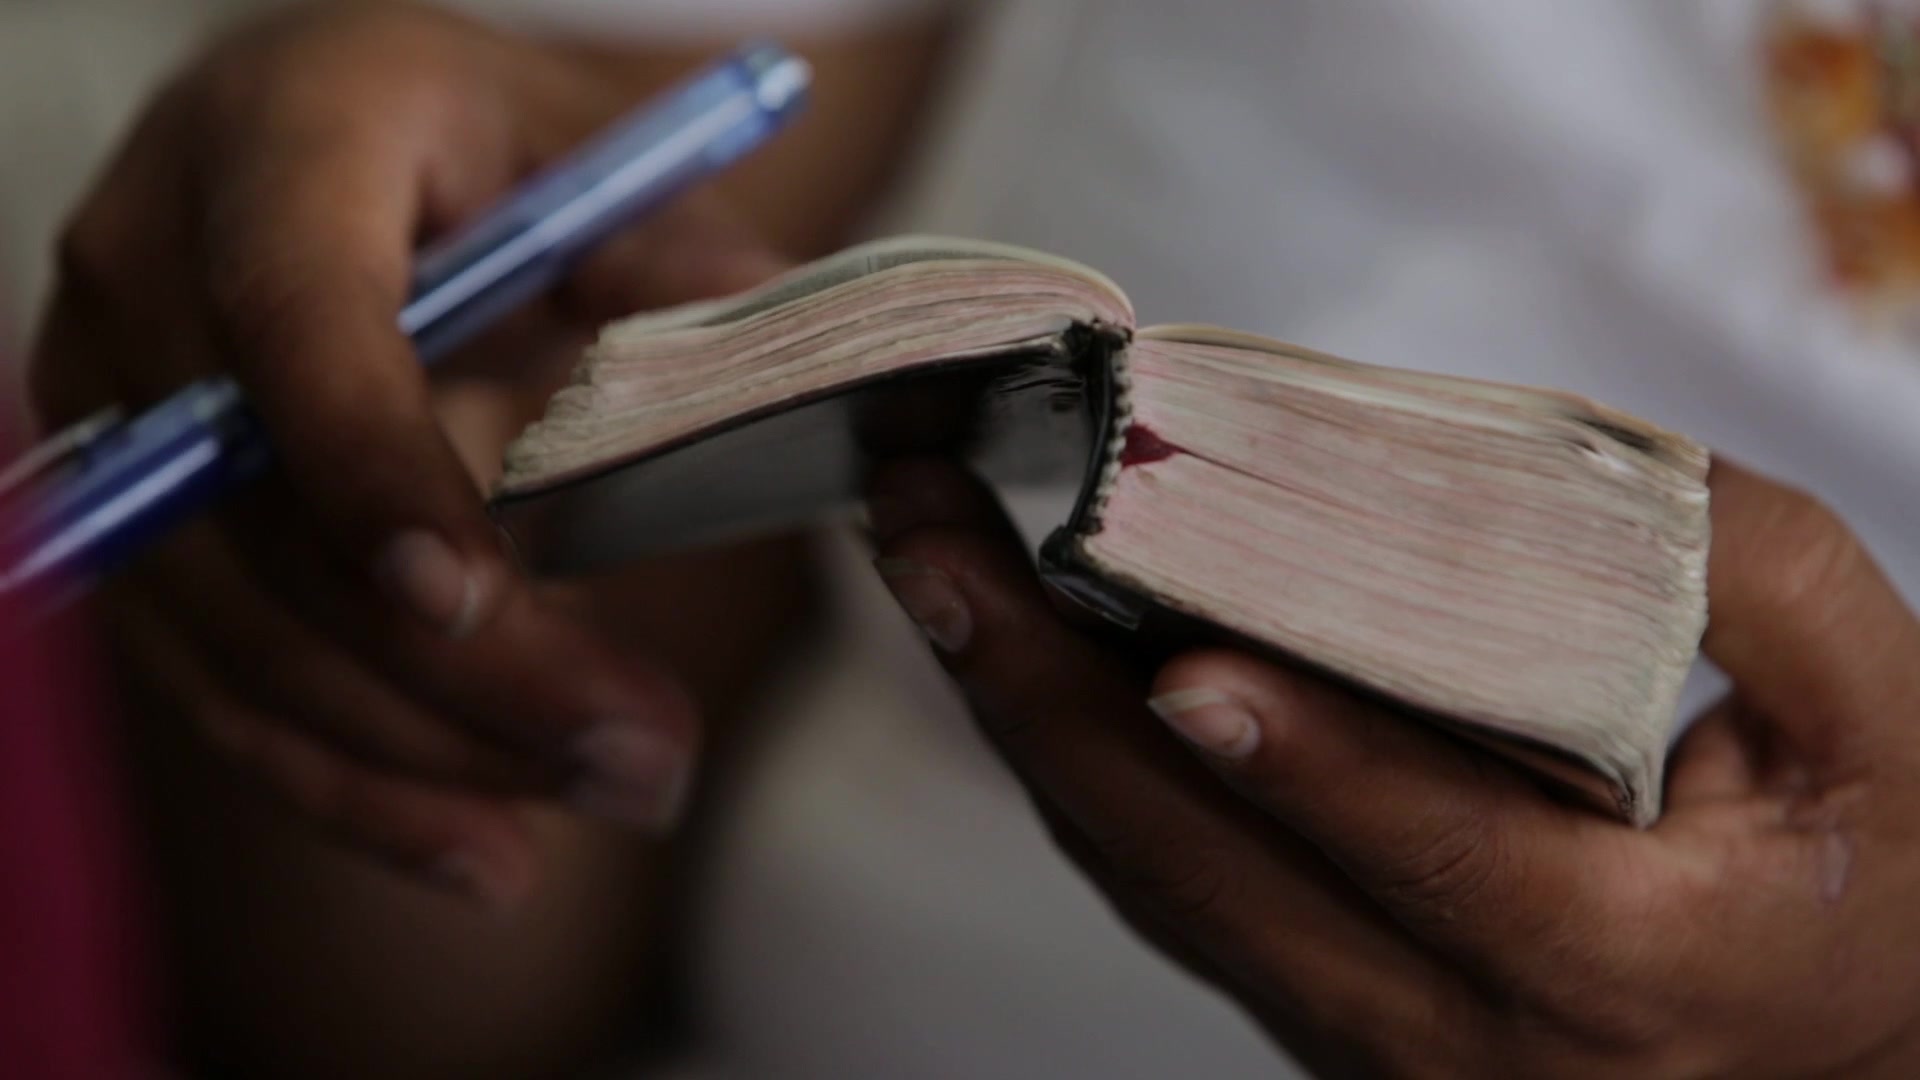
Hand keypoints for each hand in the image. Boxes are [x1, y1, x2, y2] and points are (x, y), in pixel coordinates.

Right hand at [29, 1, 787, 908]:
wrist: (335, 141)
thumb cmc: (478, 140)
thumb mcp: (589, 155)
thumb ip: (676, 253)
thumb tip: (783, 346)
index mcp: (276, 150)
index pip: (295, 322)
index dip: (369, 465)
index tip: (472, 600)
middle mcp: (150, 282)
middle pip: (274, 521)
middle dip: (461, 670)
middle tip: (642, 758)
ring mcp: (114, 416)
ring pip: (237, 633)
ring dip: (420, 751)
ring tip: (603, 798)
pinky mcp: (131, 526)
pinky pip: (217, 684)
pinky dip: (350, 781)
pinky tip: (482, 849)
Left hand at [868, 458, 1919, 1076]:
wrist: (1848, 1056)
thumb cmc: (1873, 878)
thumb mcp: (1876, 711)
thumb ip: (1725, 568)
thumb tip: (1515, 445)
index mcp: (1621, 967)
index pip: (1436, 852)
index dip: (1306, 751)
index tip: (1170, 652)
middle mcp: (1458, 1037)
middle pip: (1212, 875)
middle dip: (1045, 700)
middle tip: (932, 535)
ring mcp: (1367, 1039)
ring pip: (1158, 886)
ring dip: (1028, 722)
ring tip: (934, 562)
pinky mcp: (1321, 1011)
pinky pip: (1174, 892)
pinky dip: (1084, 766)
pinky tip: (1019, 650)